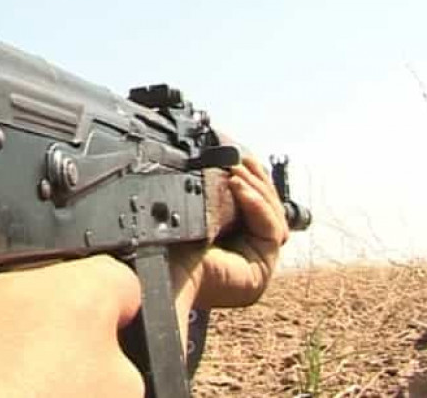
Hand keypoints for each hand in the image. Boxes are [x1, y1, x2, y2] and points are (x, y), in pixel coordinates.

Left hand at [170, 156, 289, 310]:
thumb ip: (212, 193)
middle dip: (257, 180)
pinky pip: (270, 229)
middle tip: (241, 157)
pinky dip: (256, 203)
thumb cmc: (160, 240)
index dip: (251, 181)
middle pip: (268, 211)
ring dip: (256, 188)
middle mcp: (245, 256)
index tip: (238, 157)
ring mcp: (256, 265)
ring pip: (273, 218)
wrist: (153, 266)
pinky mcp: (261, 269)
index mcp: (228, 243)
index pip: (253, 207)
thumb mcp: (190, 208)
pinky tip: (237, 186)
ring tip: (236, 168)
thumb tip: (228, 162)